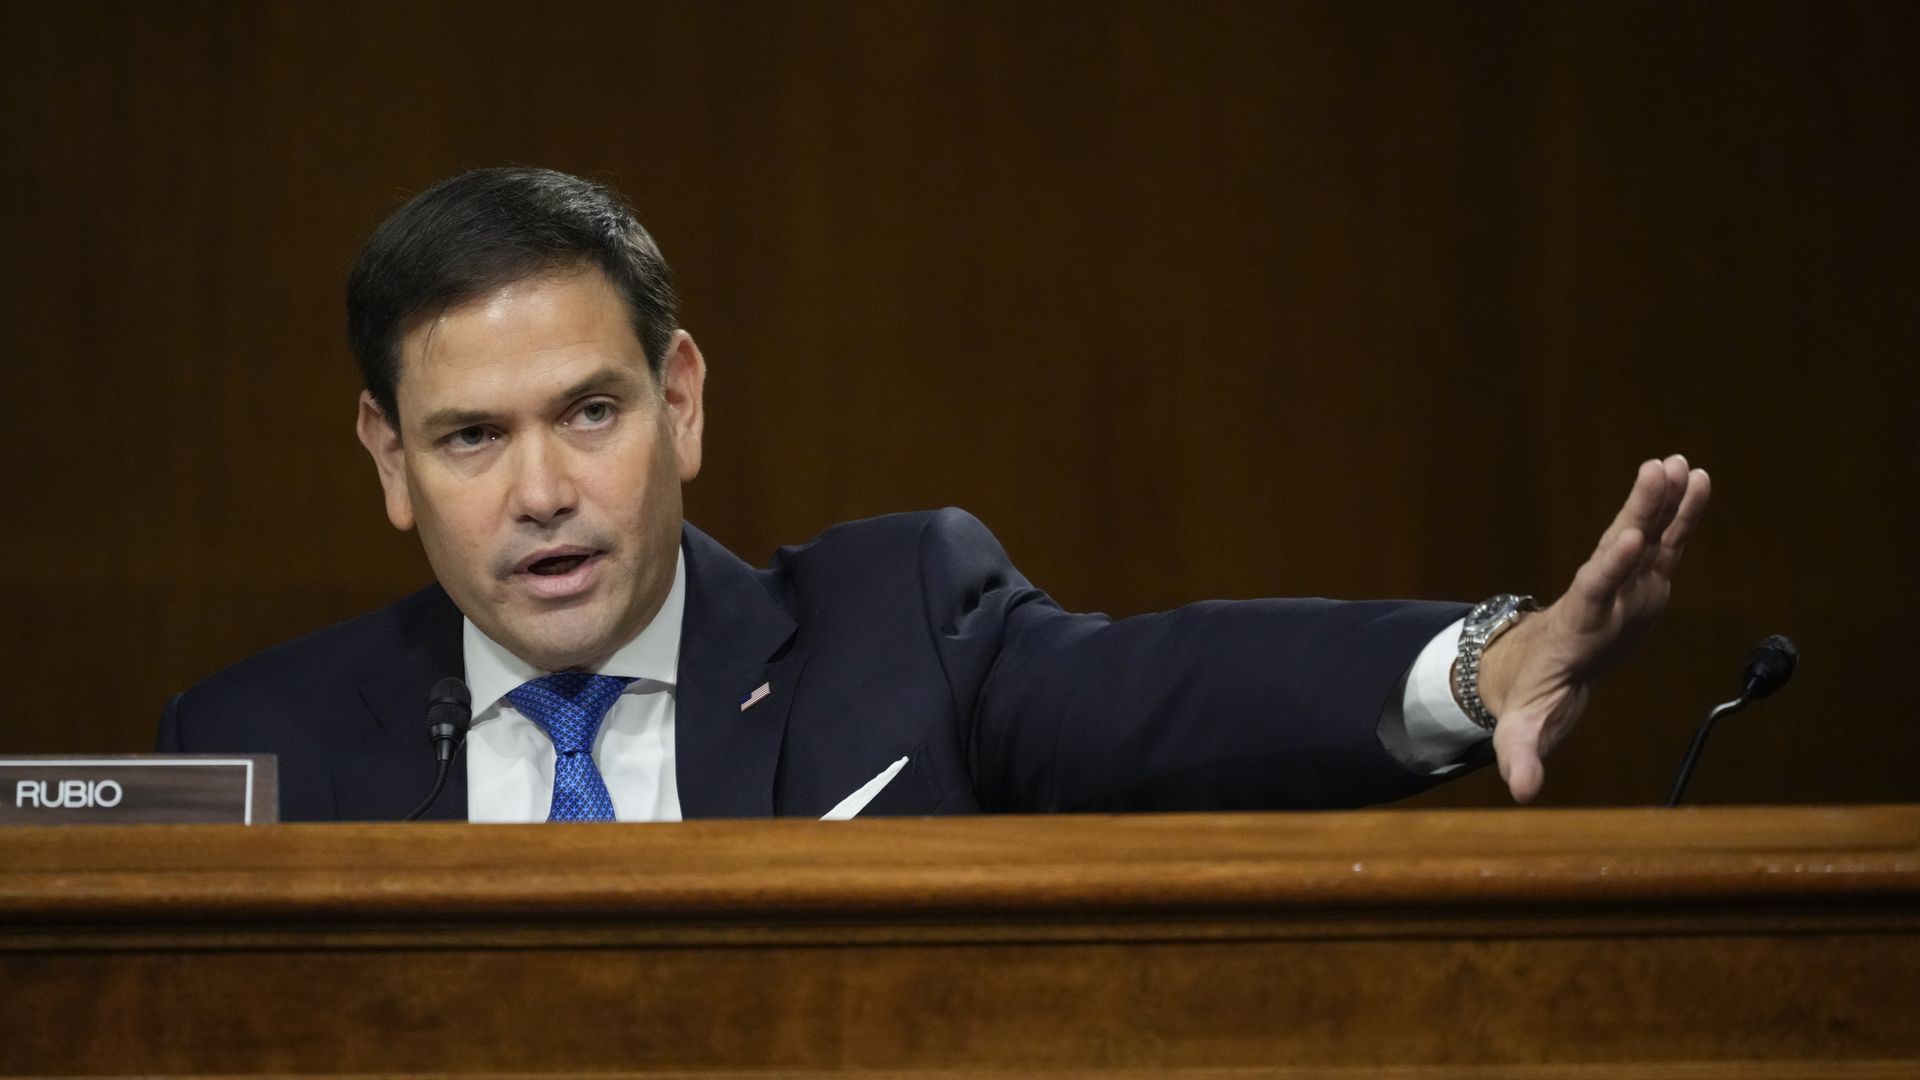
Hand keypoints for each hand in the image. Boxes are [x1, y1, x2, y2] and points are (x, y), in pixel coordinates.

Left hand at [1476, 454, 1710, 802]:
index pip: (1593, 591)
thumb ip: (1521, 754)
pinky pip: (1664, 542)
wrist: (1534, 669)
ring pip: (1643, 536)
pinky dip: (1681, 514)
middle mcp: (1601, 596)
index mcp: (1578, 627)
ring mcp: (1622, 585)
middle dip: (1639, 512)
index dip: (1610, 567)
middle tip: (1656, 471)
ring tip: (1679, 462)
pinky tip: (1699, 478)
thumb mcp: (1524, 728)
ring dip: (1661, 501)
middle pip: (1619, 549)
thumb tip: (1521, 791)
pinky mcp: (1641, 582)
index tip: (1624, 538)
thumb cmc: (1531, 698)